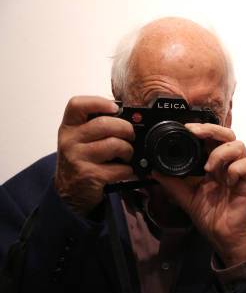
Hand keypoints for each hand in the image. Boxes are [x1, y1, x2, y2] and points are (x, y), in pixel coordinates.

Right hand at [55, 96, 134, 214]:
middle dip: (126, 129)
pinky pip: (119, 168)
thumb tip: (127, 116)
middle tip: (131, 135)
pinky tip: (124, 170)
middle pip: (105, 124)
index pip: (77, 105)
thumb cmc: (80, 160)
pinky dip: (128, 170)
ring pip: (115, 144)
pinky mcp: (89, 175)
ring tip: (127, 154)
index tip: (116, 108)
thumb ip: (96, 125)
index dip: (99, 102)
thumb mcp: (81, 139)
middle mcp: (70, 140)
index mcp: (69, 127)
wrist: (70, 190)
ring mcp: (78, 158)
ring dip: (128, 150)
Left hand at [153, 123, 245, 266]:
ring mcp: (239, 172)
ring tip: (209, 168)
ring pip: (239, 145)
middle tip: (196, 133)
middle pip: (227, 134)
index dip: (202, 128)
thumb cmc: (208, 214)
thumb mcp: (184, 196)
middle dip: (211, 130)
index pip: (212, 137)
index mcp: (214, 163)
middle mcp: (228, 164)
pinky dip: (236, 168)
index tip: (187, 128)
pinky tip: (227, 180)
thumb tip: (154, 169)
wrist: (221, 235)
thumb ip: (172, 181)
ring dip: (221, 153)